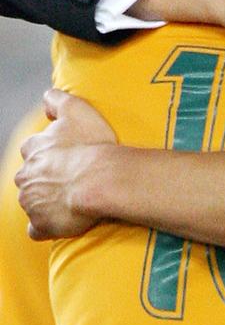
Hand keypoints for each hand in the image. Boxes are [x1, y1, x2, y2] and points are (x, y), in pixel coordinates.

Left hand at [15, 90, 114, 239]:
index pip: (32, 150)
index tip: (66, 155)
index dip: (50, 152)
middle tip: (71, 177)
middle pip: (30, 177)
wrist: (100, 180)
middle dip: (44, 178)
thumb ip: (58, 99)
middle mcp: (25, 176)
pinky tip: (62, 220)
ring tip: (73, 198)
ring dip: (47, 200)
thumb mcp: (78, 110)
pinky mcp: (41, 224)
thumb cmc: (92, 145)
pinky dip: (46, 225)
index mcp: (33, 150)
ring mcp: (31, 202)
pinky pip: (38, 228)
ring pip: (33, 201)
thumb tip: (47, 96)